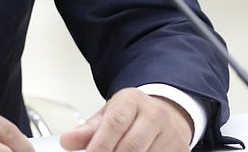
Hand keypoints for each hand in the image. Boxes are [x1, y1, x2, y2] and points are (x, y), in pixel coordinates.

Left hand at [60, 89, 193, 151]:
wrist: (168, 114)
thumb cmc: (133, 116)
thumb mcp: (109, 114)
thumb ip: (87, 130)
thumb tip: (67, 141)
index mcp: (132, 101)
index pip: (115, 122)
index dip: (101, 144)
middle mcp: (155, 115)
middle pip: (131, 145)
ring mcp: (171, 134)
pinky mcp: (180, 150)